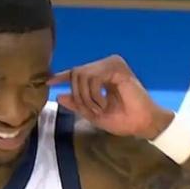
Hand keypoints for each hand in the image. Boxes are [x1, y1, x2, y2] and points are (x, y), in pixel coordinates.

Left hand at [47, 55, 173, 139]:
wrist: (141, 124)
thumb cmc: (121, 120)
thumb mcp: (92, 113)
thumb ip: (76, 104)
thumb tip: (58, 95)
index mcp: (99, 75)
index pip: (76, 72)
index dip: (61, 76)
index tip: (48, 82)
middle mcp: (105, 66)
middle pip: (76, 73)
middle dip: (78, 96)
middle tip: (91, 111)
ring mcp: (112, 64)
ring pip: (82, 75)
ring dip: (86, 97)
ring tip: (99, 109)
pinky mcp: (117, 68)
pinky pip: (93, 78)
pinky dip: (94, 95)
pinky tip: (104, 104)